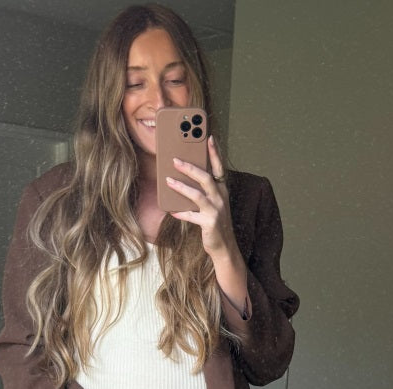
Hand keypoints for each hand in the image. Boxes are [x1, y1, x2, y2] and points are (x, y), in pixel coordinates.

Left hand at [167, 136, 248, 315]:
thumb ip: (201, 191)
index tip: (208, 137)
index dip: (214, 152)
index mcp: (222, 189)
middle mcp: (221, 198)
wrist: (224, 247)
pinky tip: (171, 210)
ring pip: (198, 194)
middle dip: (190, 167)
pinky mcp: (209, 223)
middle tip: (175, 160)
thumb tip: (180, 178)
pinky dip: (181, 213)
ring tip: (168, 180)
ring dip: (181, 187)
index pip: (218, 167)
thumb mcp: (211, 204)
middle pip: (206, 177)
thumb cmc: (214, 222)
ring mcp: (216, 210)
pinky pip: (192, 216)